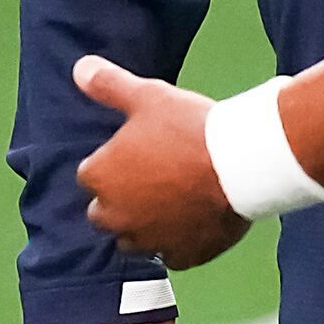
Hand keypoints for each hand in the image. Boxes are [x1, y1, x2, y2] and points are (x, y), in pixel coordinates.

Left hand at [75, 56, 250, 269]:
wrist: (244, 162)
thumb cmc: (191, 127)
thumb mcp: (148, 96)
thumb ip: (109, 85)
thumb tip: (80, 66)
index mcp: (99, 177)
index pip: (92, 173)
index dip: (117, 161)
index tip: (145, 149)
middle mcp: (113, 216)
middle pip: (107, 211)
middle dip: (125, 198)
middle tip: (163, 172)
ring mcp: (147, 240)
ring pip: (136, 236)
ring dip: (148, 222)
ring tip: (180, 195)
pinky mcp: (180, 256)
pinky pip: (171, 253)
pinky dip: (179, 240)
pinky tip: (197, 216)